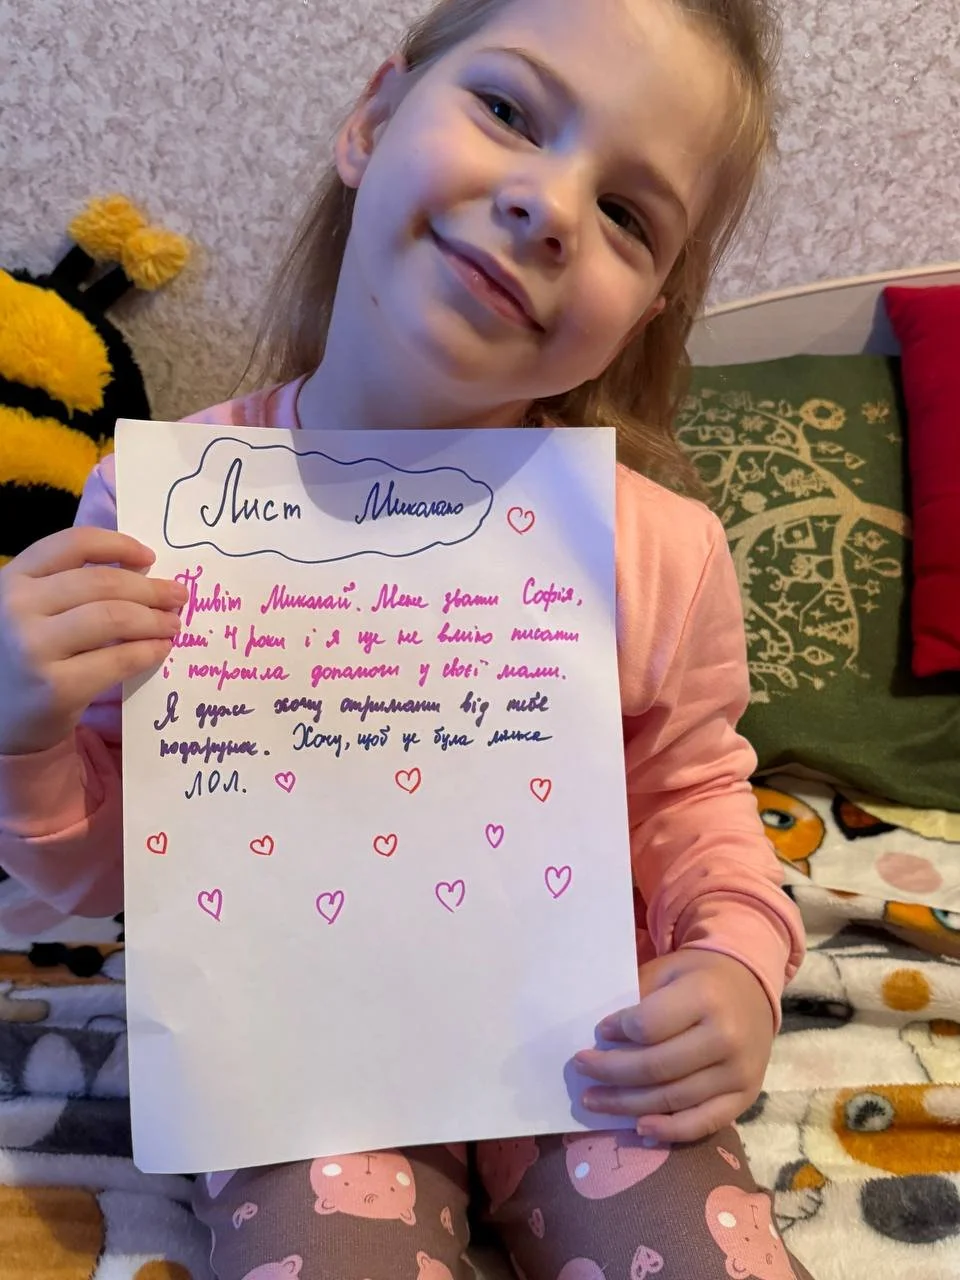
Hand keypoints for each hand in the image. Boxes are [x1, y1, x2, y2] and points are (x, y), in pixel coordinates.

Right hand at [0, 527, 186, 754]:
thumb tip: (131, 544)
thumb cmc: (30, 651)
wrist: (4, 715)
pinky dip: (148, 651)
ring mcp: (33, 647)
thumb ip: (71, 574)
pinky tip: (160, 649)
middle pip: (103, 582)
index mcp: (14, 577)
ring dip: (154, 619)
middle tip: (178, 596)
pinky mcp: (56, 687)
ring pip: (114, 617)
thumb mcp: (36, 604)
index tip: (149, 557)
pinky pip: (119, 659)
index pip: (74, 544)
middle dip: (151, 588)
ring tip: (172, 624)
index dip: (119, 545)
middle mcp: (16, 607)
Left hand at [575, 949, 773, 1143]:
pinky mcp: (746, 1098)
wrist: (755, 990)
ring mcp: (738, 1072)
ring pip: (672, 1099)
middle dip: (610, 1072)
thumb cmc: (701, 978)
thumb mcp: (669, 970)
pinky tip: (638, 1128)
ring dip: (626, 1104)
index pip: (648, 1025)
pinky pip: (703, 1123)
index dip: (616, 1031)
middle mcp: (725, 1037)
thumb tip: (602, 1037)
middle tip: (581, 1068)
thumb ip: (638, 998)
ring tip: (593, 1101)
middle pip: (655, 1067)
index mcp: (705, 997)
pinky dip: (668, 1131)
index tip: (598, 1032)